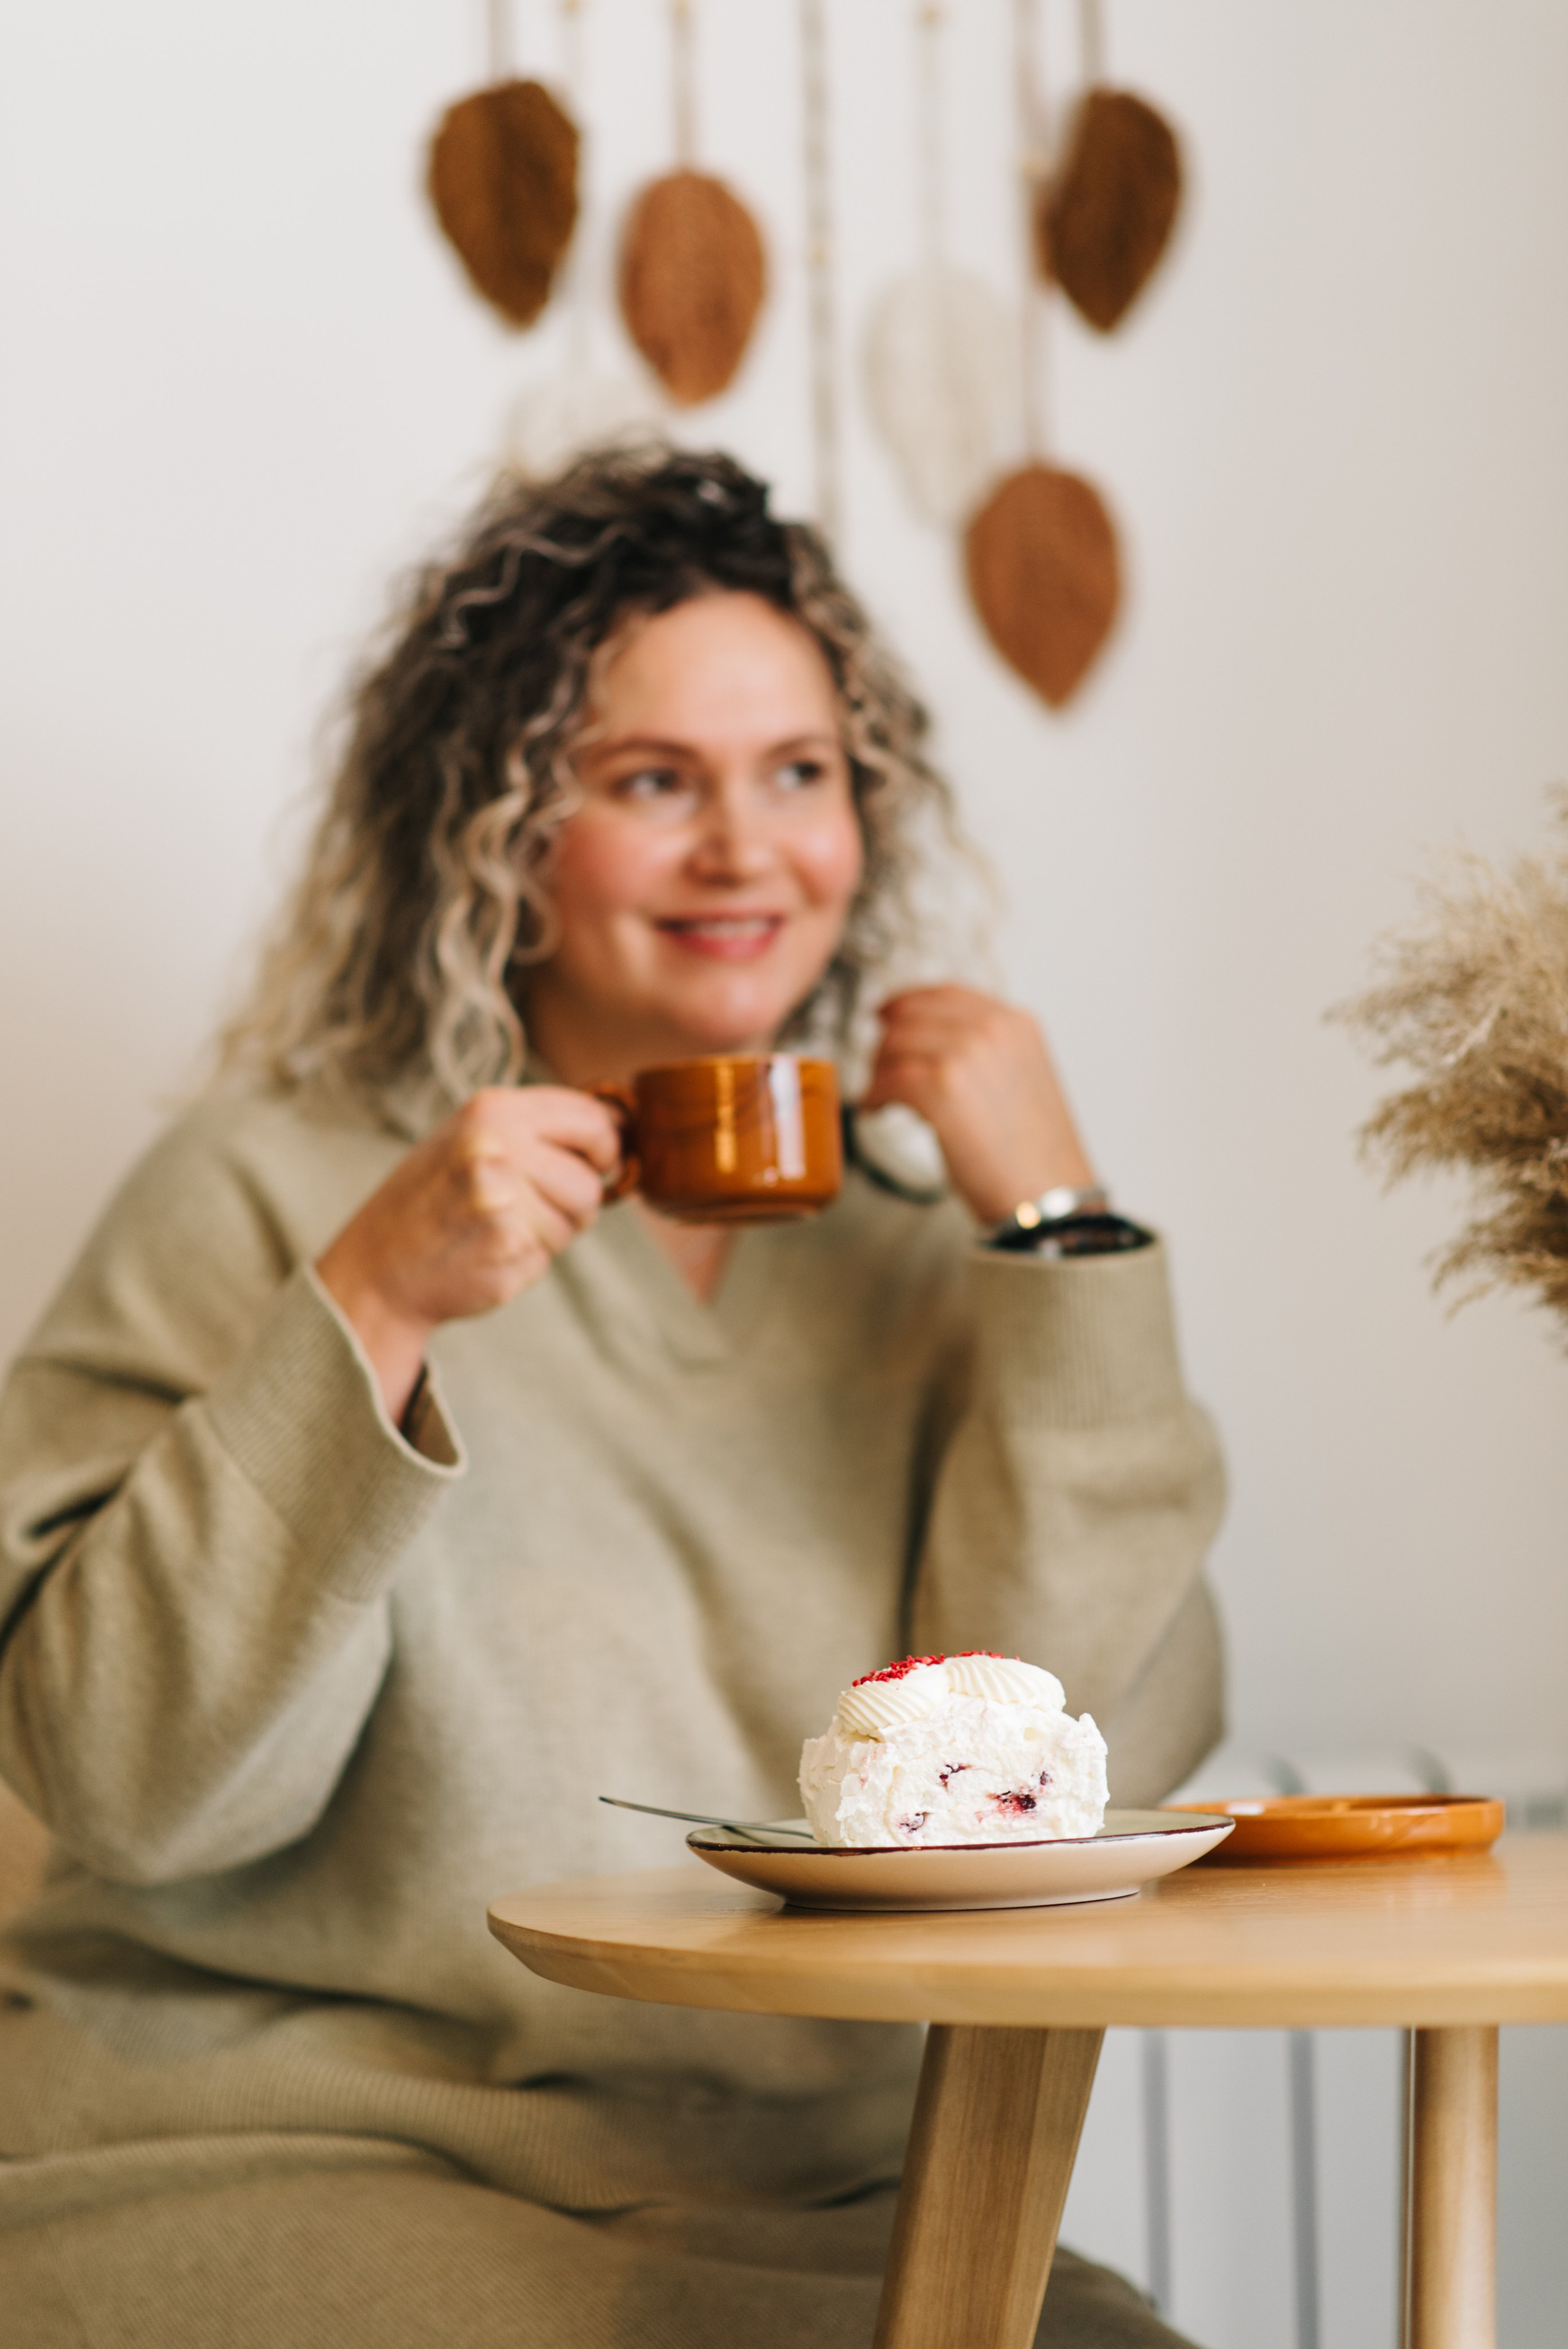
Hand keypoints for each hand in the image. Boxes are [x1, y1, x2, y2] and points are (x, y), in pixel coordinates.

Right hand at [315, 1087, 621, 1421]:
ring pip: (577, 1220)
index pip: (592, 1118)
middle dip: (577, 1199)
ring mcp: (502, 1198)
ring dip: (553, 1232)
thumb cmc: (432, 1199)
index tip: (600, 1162)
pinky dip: (529, 1259)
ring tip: (499, 1227)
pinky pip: (551, 1254)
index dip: (606, 1146)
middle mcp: (498, 1146)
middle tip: (534, 1206)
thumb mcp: (472, 1138)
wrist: (377, 1266)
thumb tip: (620, 1125)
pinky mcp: (506, 1246)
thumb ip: (537, 1130)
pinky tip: (487, 1251)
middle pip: (590, 1178)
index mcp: (492, 1110)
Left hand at [860, 986, 1095, 1224]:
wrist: (1047, 1199)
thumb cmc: (1035, 1156)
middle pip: (911, 1014)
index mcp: (1016, 1023)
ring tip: (882, 1095)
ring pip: (893, 1044)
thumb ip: (985, 1051)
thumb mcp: (1022, 1080)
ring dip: (879, 1071)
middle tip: (879, 1067)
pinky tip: (878, 1110)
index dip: (907, 1003)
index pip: (945, 993)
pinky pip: (885, 1078)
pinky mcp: (941, 1086)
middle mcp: (992, 1028)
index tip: (887, 1015)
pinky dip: (874, 1095)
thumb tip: (932, 1045)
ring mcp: (966, 1053)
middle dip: (888, 1042)